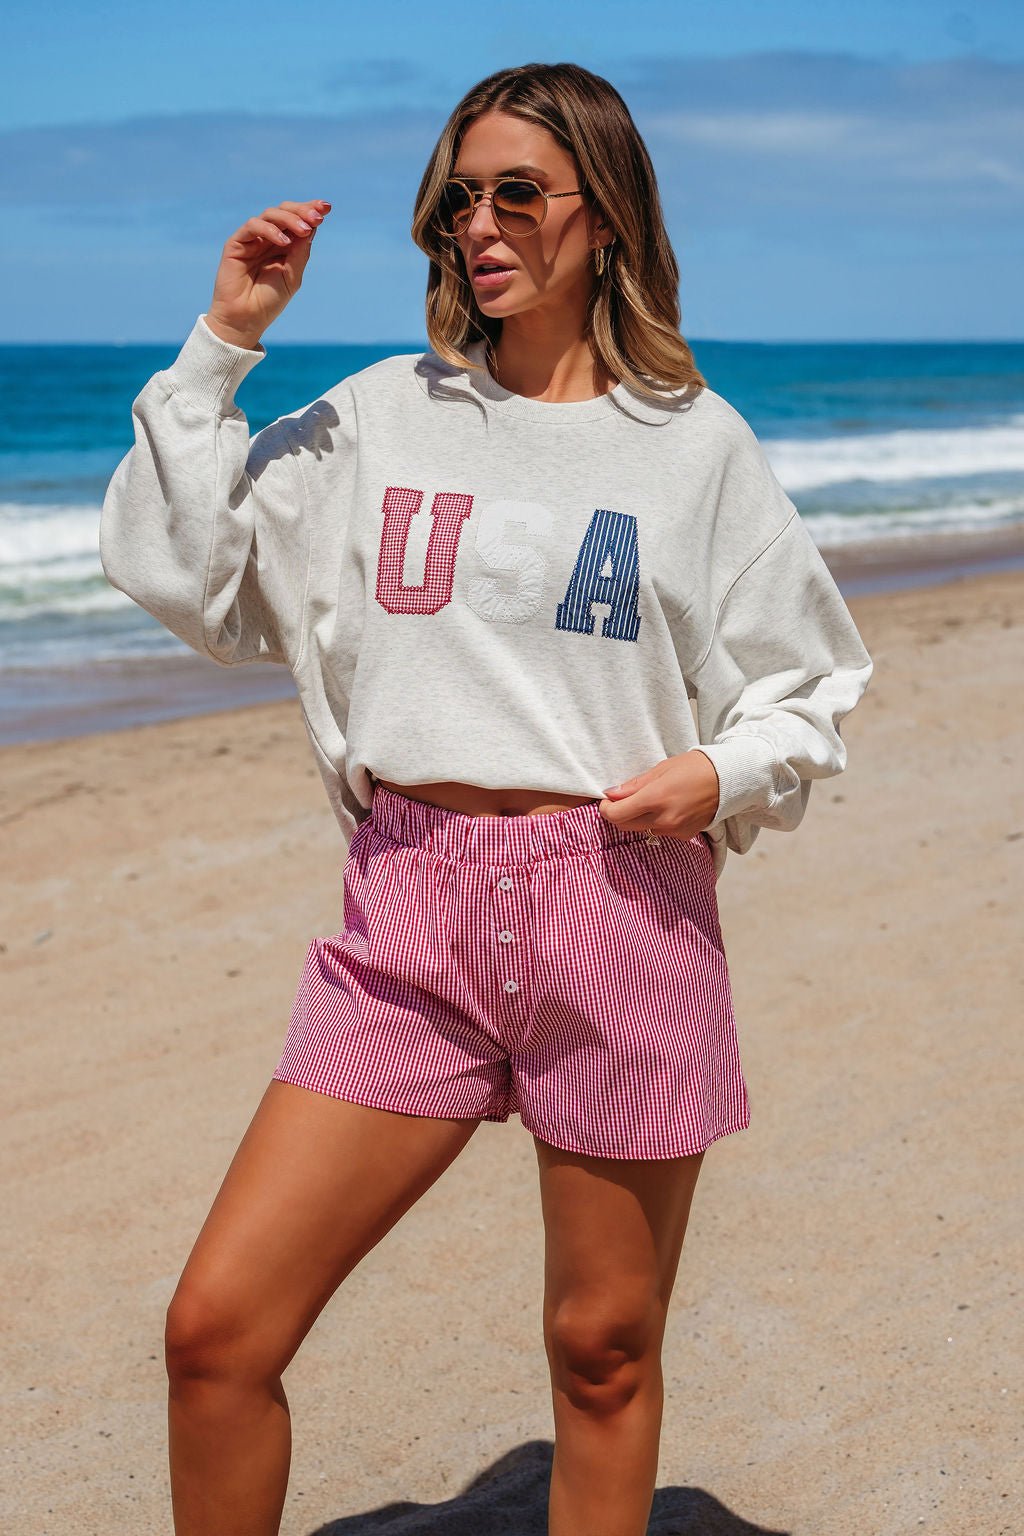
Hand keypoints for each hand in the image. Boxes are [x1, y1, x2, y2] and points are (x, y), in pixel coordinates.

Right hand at [205, 199, 331, 348]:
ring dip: (290, 218)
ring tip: (305, 229)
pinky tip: (284, 242)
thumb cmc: (269, 301)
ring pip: (270, 215)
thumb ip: (300, 252)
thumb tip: (312, 226)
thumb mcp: (292, 277)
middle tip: (317, 216)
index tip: (327, 207)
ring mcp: (252, 239)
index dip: (310, 210)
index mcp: (283, 245)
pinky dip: (270, 230)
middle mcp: (267, 238)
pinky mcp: (236, 243)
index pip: (297, 220)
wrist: (246, 320)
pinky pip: (253, 226)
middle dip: (302, 210)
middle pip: (284, 212)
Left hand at [598, 750, 719, 840]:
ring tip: (650, 800)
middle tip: (623, 799)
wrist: (728, 779)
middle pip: (625, 826)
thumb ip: (634, 785)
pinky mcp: (684, 836)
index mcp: (655, 798)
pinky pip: (660, 831)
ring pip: (642, 829)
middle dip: (619, 814)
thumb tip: (611, 794)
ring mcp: (675, 830)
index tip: (607, 800)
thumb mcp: (661, 769)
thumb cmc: (694, 767)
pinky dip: (656, 822)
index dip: (606, 808)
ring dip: (638, 818)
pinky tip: (668, 808)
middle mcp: (663, 819)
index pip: (616, 814)